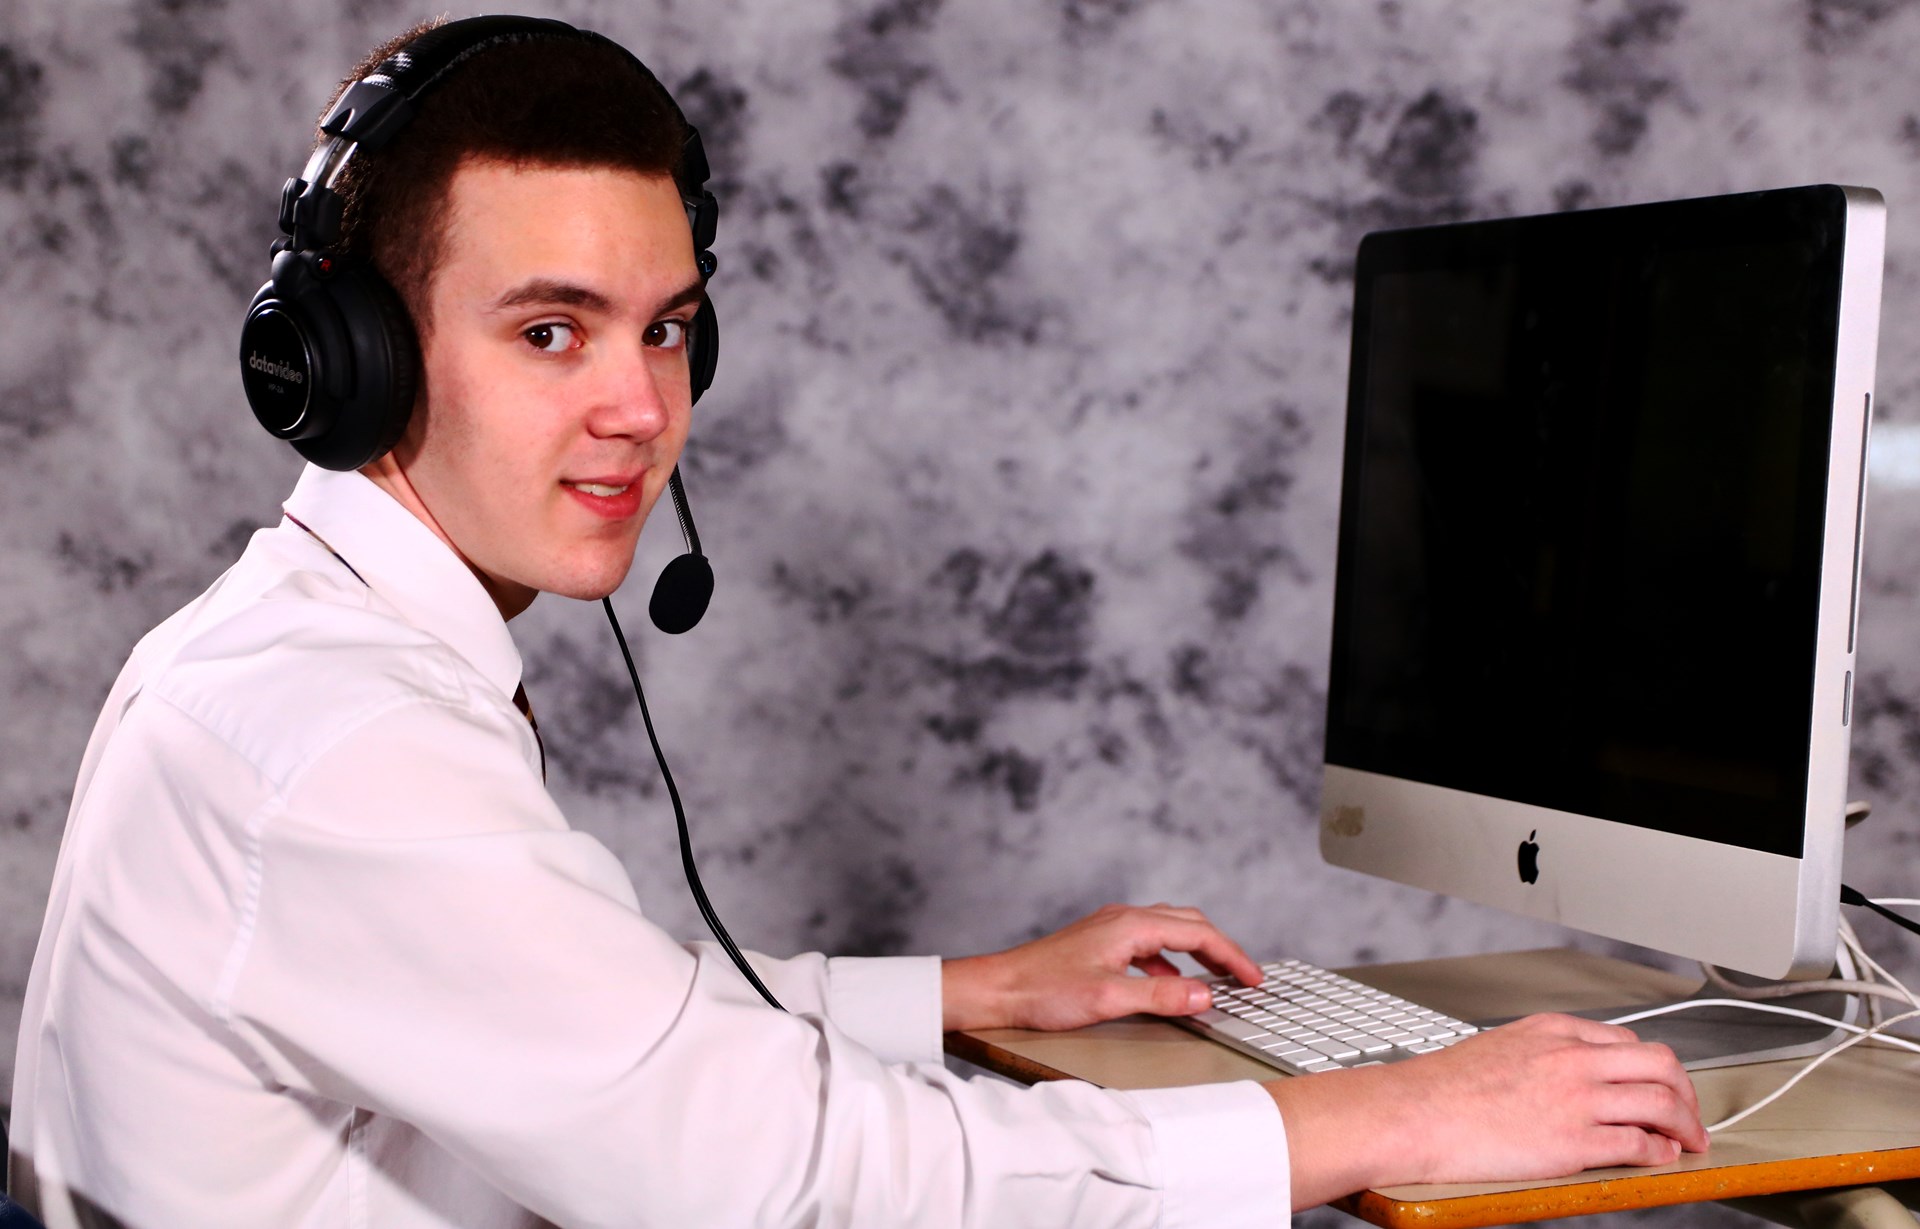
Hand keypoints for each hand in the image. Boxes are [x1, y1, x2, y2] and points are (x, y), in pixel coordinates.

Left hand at [940, 902, 1262, 1032]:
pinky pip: (1148, 944)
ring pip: (1168, 930)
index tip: (1254, 978)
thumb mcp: (1109, 998)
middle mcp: (1123, 918)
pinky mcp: (1099, 942)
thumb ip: (1161, 997)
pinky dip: (1170, 961)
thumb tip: (1205, 996)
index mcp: (1131, 925)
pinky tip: (1168, 985)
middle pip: (1188, 923)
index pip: (1198, 933)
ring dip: (1197, 952)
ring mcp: (1109, 928)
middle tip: (1245, 976)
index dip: (1232, 956)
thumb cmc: (1044, 990)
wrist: (999, 988)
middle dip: (1221, 948)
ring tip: (1216, 979)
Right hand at [1269, 1013, 1707, 1209]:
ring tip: (1689, 1141)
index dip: (1652, 1068)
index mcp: (1552, 1031)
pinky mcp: (1574, 1141)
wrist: (1414, 1114)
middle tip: (1690, 1114)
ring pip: (1661, 1102)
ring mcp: (1577, 1098)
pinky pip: (1639, 1144)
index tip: (1657, 1086)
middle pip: (1659, 1063)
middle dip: (1686, 1092)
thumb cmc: (1442, 1089)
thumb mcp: (1498, 1048)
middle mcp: (1572, 1058)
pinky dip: (1660, 1153)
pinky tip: (1660, 1158)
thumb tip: (1561, 1077)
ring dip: (1685, 1125)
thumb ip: (1539, 1056)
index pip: (1625, 1041)